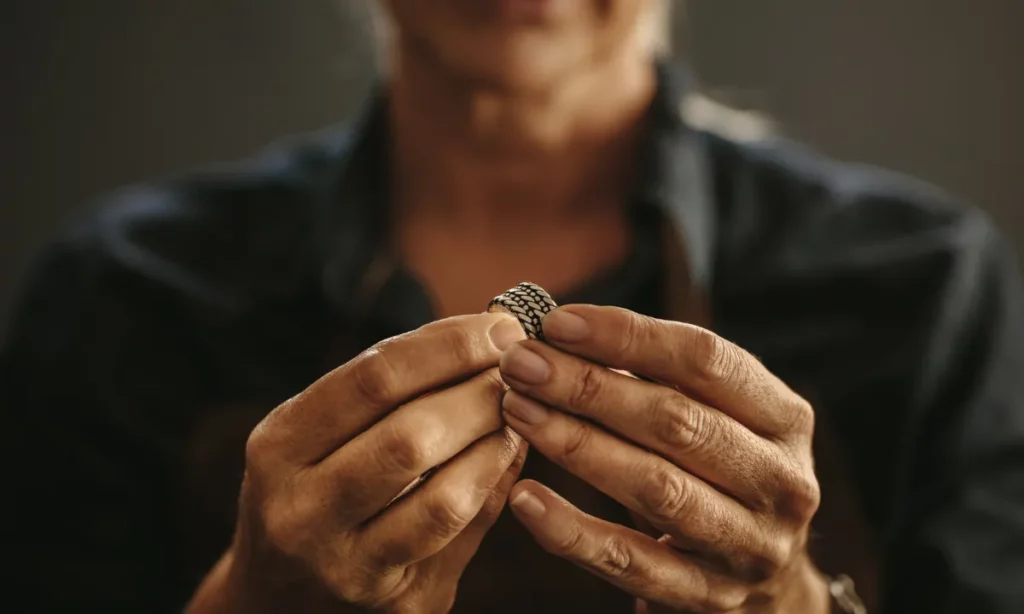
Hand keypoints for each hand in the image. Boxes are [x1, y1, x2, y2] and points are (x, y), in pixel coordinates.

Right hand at [187, 313, 528, 613]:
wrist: (282, 599)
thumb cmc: (313, 490)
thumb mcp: (318, 435)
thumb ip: (389, 389)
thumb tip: (489, 337)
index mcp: (278, 448)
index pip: (373, 378)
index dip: (446, 347)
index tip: (497, 326)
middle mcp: (302, 512)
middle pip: (410, 438)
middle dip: (478, 394)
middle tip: (519, 370)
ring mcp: (348, 568)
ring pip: (444, 499)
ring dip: (495, 444)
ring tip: (518, 412)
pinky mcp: (399, 605)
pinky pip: (464, 537)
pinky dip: (495, 487)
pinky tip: (507, 456)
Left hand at [498, 305, 828, 612]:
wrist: (771, 581)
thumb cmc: (721, 470)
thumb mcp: (717, 416)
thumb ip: (658, 376)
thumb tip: (561, 331)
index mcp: (785, 419)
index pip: (707, 361)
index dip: (629, 336)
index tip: (558, 322)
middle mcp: (779, 482)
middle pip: (676, 422)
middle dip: (588, 386)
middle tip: (521, 364)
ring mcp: (748, 546)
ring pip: (654, 487)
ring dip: (576, 444)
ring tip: (518, 410)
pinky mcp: (707, 597)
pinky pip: (630, 562)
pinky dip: (573, 530)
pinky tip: (526, 497)